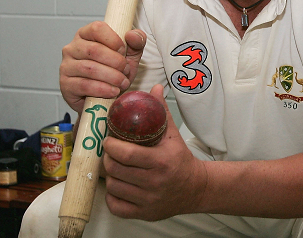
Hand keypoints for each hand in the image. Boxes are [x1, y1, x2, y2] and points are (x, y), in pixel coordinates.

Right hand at [59, 22, 145, 114]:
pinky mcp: (65, 84)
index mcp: (86, 34)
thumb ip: (136, 42)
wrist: (104, 98)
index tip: (123, 51)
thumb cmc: (114, 71)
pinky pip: (84, 85)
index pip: (97, 28)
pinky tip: (113, 91)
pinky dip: (103, 89)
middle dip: (116, 62)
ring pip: (90, 68)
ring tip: (122, 82)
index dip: (114, 40)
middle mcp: (72, 48)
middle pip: (94, 50)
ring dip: (112, 77)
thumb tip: (132, 34)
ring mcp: (66, 66)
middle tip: (125, 70)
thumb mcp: (130, 55)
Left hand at [102, 84, 207, 220]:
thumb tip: (153, 89)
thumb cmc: (180, 159)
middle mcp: (154, 182)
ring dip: (110, 176)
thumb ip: (161, 113)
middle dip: (107, 158)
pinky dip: (112, 196)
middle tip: (108, 152)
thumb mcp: (173, 135)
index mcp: (161, 161)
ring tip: (113, 167)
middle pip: (116, 170)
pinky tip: (118, 186)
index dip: (111, 146)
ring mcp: (148, 200)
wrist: (195, 188)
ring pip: (113, 187)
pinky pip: (116, 206)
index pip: (127, 154)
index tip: (108, 139)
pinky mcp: (143, 213)